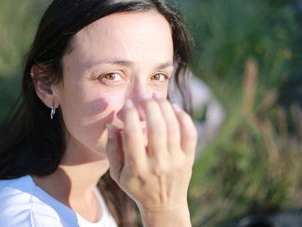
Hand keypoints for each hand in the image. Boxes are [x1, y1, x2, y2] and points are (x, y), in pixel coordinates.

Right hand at [106, 94, 196, 225]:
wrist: (164, 206)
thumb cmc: (137, 187)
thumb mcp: (117, 174)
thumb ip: (112, 149)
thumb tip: (112, 124)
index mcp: (137, 169)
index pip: (133, 135)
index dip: (130, 115)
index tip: (128, 104)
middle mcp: (158, 164)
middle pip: (156, 127)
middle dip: (149, 106)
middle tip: (143, 95)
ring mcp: (176, 161)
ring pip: (173, 127)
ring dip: (164, 107)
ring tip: (156, 96)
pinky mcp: (188, 159)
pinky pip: (190, 134)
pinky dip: (183, 117)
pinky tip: (174, 107)